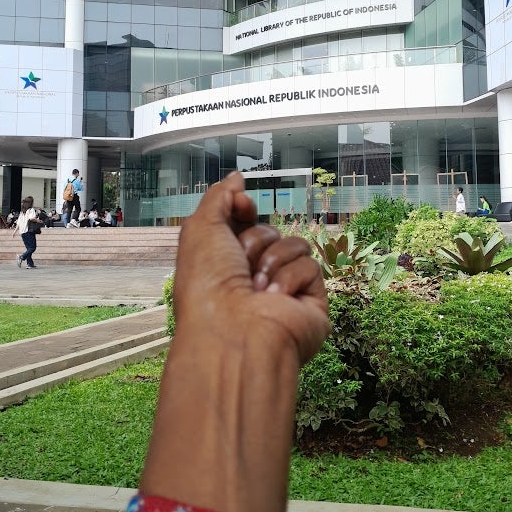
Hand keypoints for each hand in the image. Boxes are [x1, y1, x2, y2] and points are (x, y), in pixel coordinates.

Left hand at [174, 172, 329, 364]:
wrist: (234, 332)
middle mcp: (252, 279)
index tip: (241, 206)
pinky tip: (276, 300)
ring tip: (258, 288)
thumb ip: (219, 197)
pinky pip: (311, 267)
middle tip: (241, 262)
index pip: (245, 224)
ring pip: (294, 246)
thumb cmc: (208, 285)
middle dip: (255, 240)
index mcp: (223, 265)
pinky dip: (290, 279)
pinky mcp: (311, 303)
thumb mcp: (200, 229)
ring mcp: (284, 292)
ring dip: (273, 260)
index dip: (244, 210)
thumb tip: (236, 179)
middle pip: (269, 232)